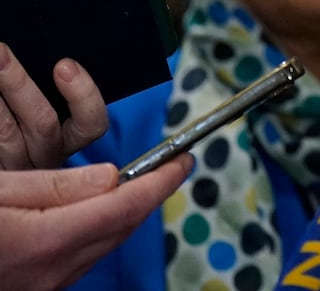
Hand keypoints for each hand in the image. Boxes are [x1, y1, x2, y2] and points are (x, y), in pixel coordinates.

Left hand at [0, 44, 109, 168]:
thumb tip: (54, 62)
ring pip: (7, 133)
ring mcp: (16, 167)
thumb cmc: (25, 124)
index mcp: (68, 142)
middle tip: (1, 54)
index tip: (64, 65)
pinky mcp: (0, 175)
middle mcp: (45, 158)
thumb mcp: (41, 112)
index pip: (91, 123)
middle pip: (43, 123)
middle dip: (20, 83)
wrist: (3, 181)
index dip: (83, 94)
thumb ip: (47, 91)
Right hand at [0, 156, 192, 289]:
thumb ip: (56, 184)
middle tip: (171, 163)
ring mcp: (46, 284)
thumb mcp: (0, 190)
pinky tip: (101, 210)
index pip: (126, 206)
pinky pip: (85, 256)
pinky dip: (103, 230)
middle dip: (152, 193)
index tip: (183, 160)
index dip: (162, 180)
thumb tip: (111, 176)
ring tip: (141, 181)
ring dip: (129, 211)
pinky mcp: (39, 288)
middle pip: (122, 227)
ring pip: (107, 243)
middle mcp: (52, 270)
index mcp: (44, 241)